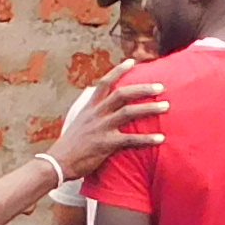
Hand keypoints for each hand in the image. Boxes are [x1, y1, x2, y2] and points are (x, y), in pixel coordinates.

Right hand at [44, 67, 166, 187]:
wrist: (57, 163)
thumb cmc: (70, 146)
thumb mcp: (79, 124)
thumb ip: (93, 115)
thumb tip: (103, 110)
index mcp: (90, 108)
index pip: (104, 83)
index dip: (118, 70)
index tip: (132, 61)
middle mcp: (96, 114)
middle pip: (122, 94)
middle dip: (143, 88)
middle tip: (161, 86)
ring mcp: (101, 128)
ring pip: (129, 112)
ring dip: (149, 108)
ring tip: (167, 106)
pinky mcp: (106, 144)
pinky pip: (130, 139)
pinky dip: (147, 138)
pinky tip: (161, 138)